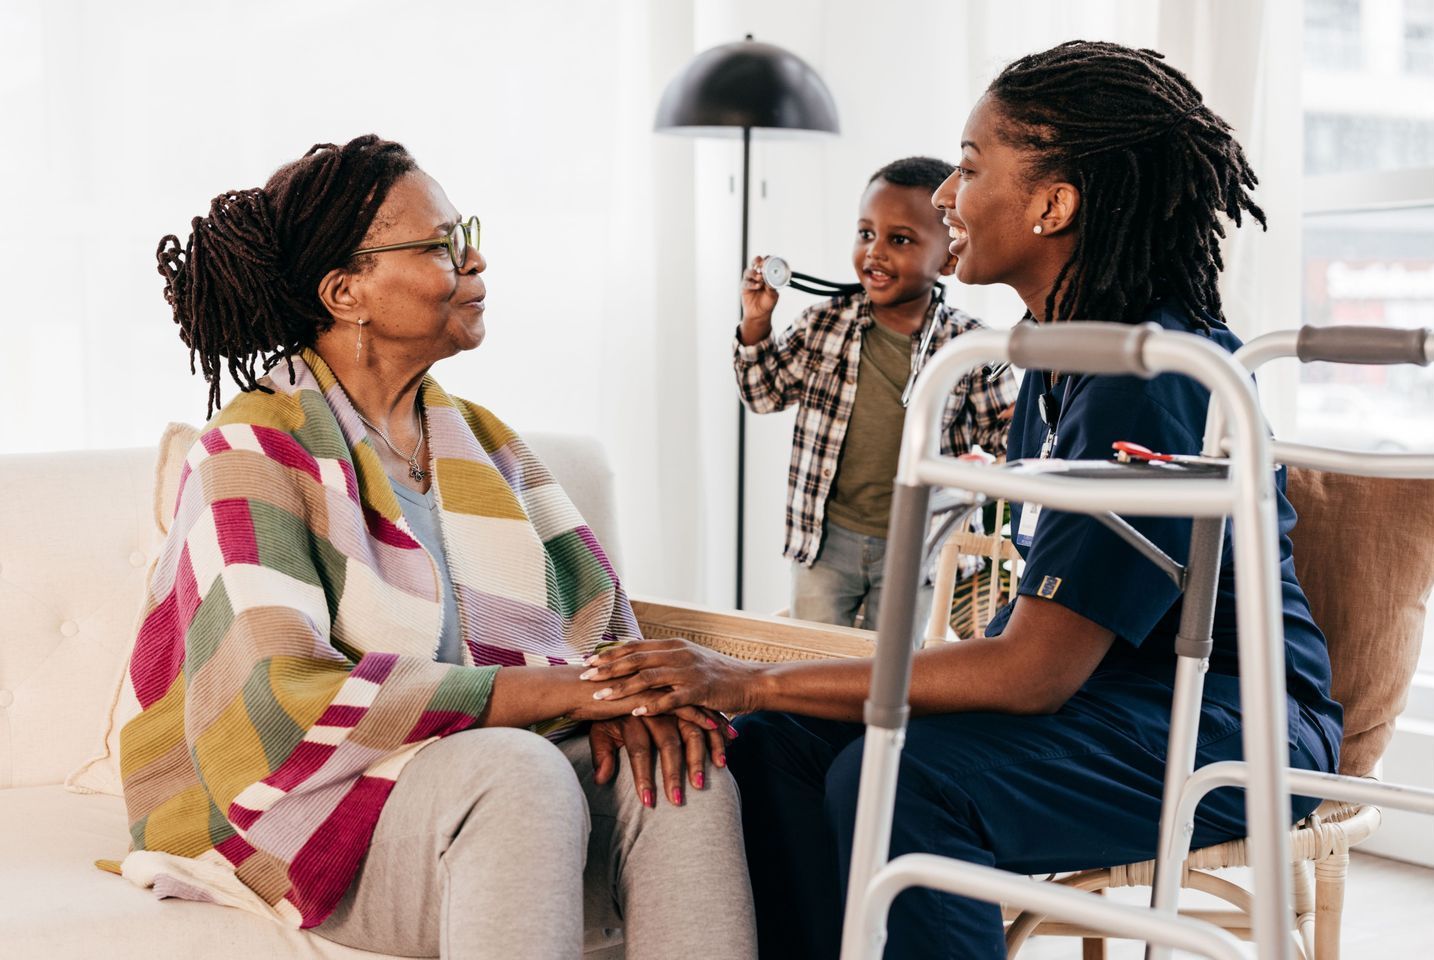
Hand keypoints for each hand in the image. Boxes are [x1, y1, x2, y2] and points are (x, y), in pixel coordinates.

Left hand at [581, 638, 762, 716]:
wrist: (751, 682)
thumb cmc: (719, 674)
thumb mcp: (691, 660)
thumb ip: (666, 659)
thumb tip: (641, 661)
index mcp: (674, 645)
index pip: (635, 646)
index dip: (611, 653)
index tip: (589, 659)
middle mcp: (678, 654)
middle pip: (636, 659)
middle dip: (607, 668)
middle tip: (584, 675)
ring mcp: (689, 671)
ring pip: (648, 678)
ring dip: (622, 687)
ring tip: (600, 696)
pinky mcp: (699, 690)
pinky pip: (671, 699)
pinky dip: (652, 705)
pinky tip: (635, 713)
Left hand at [588, 712, 729, 806]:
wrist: (616, 675)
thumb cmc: (608, 709)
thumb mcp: (600, 727)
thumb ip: (601, 753)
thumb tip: (601, 779)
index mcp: (630, 713)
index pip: (638, 749)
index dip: (643, 775)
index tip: (646, 801)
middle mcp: (655, 706)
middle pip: (667, 743)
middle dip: (672, 773)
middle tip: (675, 801)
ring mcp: (675, 702)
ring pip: (690, 733)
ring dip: (696, 760)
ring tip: (699, 785)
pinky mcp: (691, 699)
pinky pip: (706, 721)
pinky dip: (715, 740)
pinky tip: (722, 761)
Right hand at [741, 256, 778, 326]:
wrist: (760, 314)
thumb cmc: (768, 303)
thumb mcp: (773, 295)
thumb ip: (772, 287)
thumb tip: (769, 279)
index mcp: (766, 274)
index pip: (765, 263)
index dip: (767, 260)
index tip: (769, 260)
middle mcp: (757, 275)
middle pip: (755, 263)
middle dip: (757, 261)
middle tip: (760, 263)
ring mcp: (750, 281)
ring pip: (749, 272)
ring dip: (754, 273)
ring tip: (760, 278)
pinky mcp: (744, 287)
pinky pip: (746, 283)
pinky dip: (752, 284)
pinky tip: (757, 286)